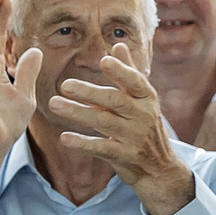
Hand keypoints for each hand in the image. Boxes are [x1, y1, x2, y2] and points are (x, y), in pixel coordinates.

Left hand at [50, 43, 194, 214]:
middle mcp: (143, 116)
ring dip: (78, 113)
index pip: (135, 82)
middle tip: (65, 85)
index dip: (121, 71)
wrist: (160, 169)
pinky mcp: (125, 157)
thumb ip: (129, 73)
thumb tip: (119, 44)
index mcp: (147, 99)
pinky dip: (83, 144)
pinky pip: (102, 148)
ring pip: (104, 122)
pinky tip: (65, 138)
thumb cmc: (146, 129)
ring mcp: (135, 137)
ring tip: (55, 104)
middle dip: (90, 92)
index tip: (104, 61)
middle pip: (115, 100)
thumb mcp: (144, 101)